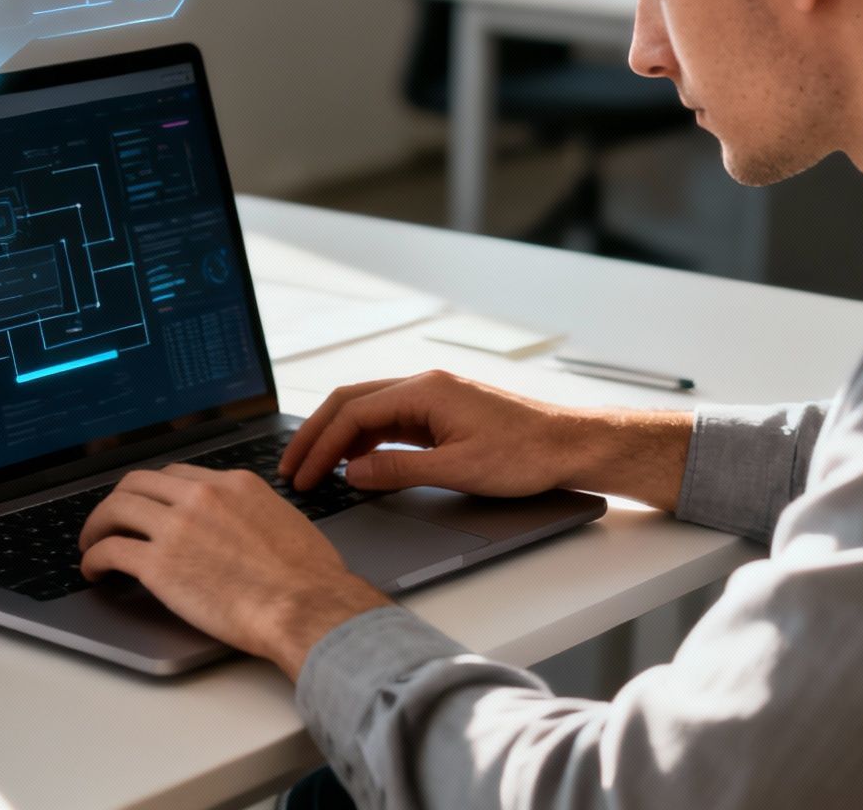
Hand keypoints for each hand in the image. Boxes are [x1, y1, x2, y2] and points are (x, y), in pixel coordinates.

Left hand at [79, 464, 389, 678]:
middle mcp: (201, 496)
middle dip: (118, 501)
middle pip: (138, 483)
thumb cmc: (309, 577)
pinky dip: (93, 558)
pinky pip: (110, 550)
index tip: (146, 507)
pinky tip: (95, 570)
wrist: (307, 606)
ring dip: (97, 526)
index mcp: (233, 484)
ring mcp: (177, 527)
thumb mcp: (283, 520)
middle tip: (109, 522)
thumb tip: (238, 525)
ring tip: (92, 544)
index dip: (153, 492)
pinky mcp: (159, 564)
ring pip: (116, 509)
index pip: (177, 475)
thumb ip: (251, 513)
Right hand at [278, 370, 590, 496]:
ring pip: (369, 411)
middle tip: (291, 468)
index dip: (320, 446)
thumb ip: (398, 471)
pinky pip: (390, 423)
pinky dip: (365, 441)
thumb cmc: (526, 454)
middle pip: (351, 403)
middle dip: (316, 435)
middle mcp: (424, 387)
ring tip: (315, 469)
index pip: (353, 413)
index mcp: (424, 391)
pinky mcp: (442, 415)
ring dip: (339, 438)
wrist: (571, 445)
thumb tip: (351, 474)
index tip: (302, 477)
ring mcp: (433, 399)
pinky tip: (356, 465)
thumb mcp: (457, 470)